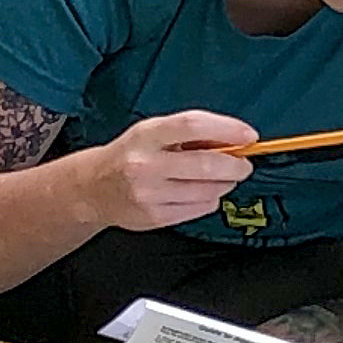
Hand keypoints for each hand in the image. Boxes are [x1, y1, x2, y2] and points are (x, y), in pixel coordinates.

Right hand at [82, 110, 256, 231]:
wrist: (94, 188)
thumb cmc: (131, 155)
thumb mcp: (153, 132)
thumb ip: (190, 134)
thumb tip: (233, 139)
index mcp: (146, 135)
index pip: (193, 125)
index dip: (227, 129)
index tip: (249, 136)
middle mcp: (145, 164)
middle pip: (205, 164)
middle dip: (235, 165)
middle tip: (244, 165)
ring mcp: (149, 194)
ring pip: (207, 190)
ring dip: (224, 184)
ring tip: (221, 178)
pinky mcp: (154, 217)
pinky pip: (198, 209)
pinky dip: (209, 200)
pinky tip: (201, 193)